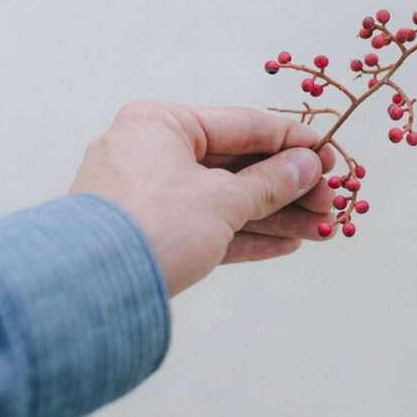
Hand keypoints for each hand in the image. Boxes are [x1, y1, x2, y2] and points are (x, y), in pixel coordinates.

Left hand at [68, 101, 336, 295]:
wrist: (84, 293)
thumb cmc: (153, 227)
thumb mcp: (221, 200)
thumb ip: (270, 182)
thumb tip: (308, 167)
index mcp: (160, 124)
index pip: (241, 124)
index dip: (291, 142)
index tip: (330, 156)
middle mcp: (150, 152)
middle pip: (236, 165)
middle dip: (288, 186)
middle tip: (332, 201)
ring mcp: (147, 195)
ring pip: (225, 199)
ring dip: (275, 214)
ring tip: (322, 228)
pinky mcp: (148, 235)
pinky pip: (207, 227)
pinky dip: (245, 235)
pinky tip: (288, 244)